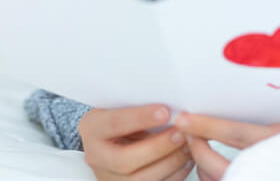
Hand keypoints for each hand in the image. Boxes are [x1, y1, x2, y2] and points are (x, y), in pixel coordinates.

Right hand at [78, 104, 195, 179]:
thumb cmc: (120, 117)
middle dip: (158, 147)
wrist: (109, 139)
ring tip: (188, 146)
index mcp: (92, 128)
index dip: (140, 118)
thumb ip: (139, 107)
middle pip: (125, 160)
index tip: (166, 112)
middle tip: (181, 133)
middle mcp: (96, 156)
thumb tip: (172, 106)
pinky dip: (174, 175)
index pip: (115, 123)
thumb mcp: (121, 107)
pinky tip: (186, 160)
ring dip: (170, 163)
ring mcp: (109, 177)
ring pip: (140, 179)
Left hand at [173, 111, 279, 180]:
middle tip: (185, 133)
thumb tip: (245, 92)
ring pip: (220, 180)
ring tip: (197, 148)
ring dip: (203, 167)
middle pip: (217, 165)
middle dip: (195, 149)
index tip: (183, 118)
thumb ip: (275, 114)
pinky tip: (213, 167)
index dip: (204, 126)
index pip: (233, 133)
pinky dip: (215, 178)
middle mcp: (271, 166)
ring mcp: (266, 178)